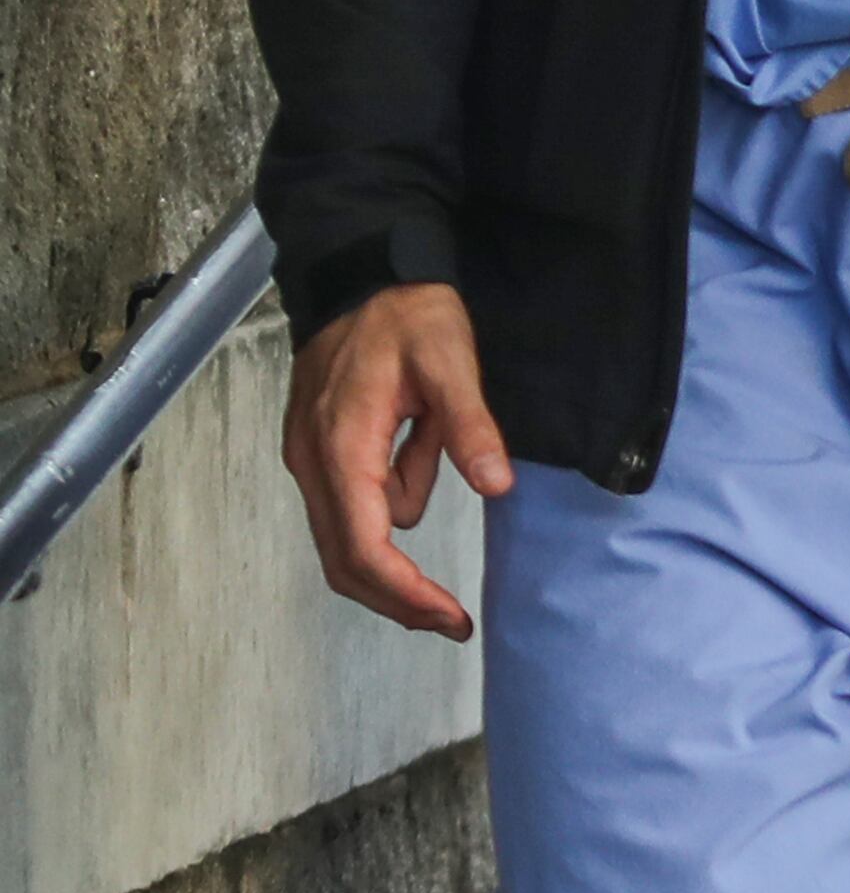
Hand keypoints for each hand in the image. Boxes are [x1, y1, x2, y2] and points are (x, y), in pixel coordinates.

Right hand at [280, 282, 511, 639]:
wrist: (361, 272)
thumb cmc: (403, 312)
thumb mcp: (450, 359)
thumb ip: (468, 424)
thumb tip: (496, 485)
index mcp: (343, 444)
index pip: (364, 545)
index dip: (405, 592)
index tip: (448, 618)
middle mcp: (314, 462)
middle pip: (344, 559)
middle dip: (397, 596)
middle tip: (451, 620)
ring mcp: (309, 458)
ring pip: (345, 535)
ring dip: (396, 543)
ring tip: (440, 484)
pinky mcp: (318, 450)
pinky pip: (352, 500)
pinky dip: (389, 501)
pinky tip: (420, 446)